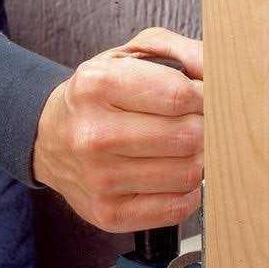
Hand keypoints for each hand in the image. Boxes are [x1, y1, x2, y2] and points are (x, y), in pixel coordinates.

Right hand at [33, 28, 204, 232]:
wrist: (49, 139)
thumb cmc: (101, 98)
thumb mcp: (130, 58)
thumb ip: (181, 53)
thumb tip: (220, 73)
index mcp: (97, 85)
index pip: (179, 95)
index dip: (204, 99)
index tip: (204, 101)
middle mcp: (94, 134)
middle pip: (187, 137)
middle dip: (205, 130)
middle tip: (198, 127)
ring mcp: (100, 179)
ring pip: (187, 174)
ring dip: (198, 162)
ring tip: (185, 151)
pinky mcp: (110, 214)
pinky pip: (176, 209)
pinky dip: (188, 194)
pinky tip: (175, 178)